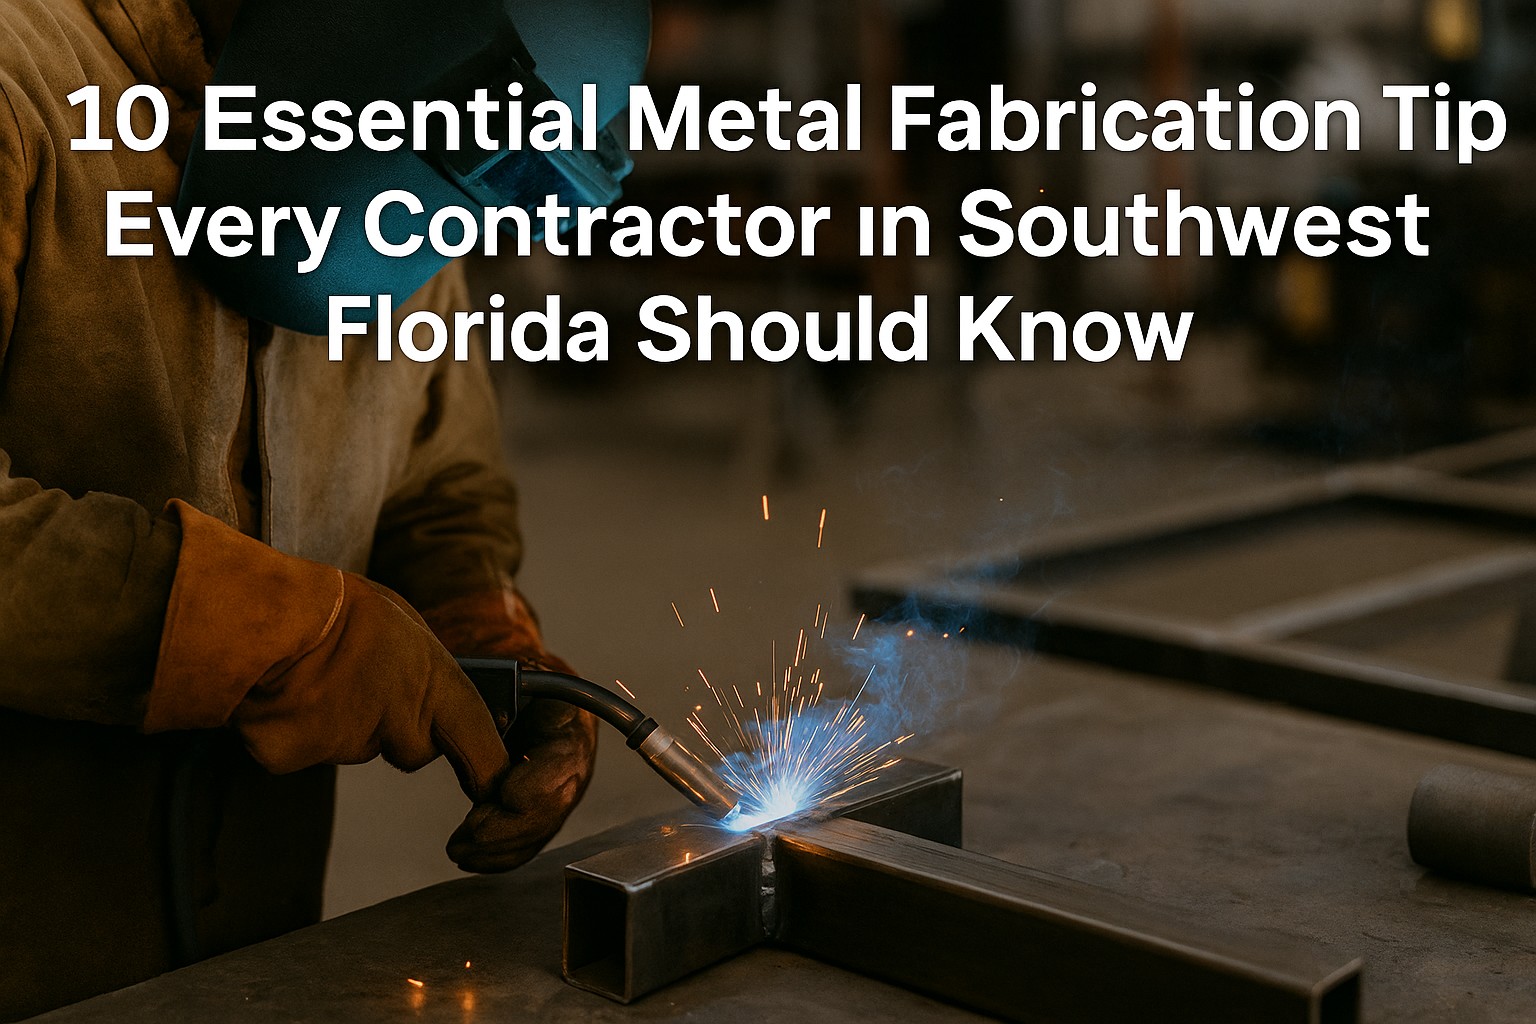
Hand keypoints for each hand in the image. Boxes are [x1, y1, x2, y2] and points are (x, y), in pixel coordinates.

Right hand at [146, 502, 510, 801]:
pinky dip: (295, 730)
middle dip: (396, 728)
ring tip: (320, 675)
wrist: (261, 611)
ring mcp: (345, 744)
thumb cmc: (335, 606)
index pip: (479, 742)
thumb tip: (435, 690)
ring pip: (356, 747)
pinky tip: (285, 694)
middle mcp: (397, 720)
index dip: (489, 769)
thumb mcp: (403, 624)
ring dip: (343, 723)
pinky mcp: (296, 758)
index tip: (493, 786)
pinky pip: (304, 751)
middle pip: (412, 749)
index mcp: (432, 681)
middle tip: (365, 680)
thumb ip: (426, 668)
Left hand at [421, 592, 599, 872]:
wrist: (531, 695)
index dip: (535, 785)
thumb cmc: (518, 684)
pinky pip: (528, 843)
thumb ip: (502, 703)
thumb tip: (492, 726)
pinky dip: (500, 856)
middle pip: (553, 808)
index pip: (564, 764)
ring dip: (499, 848)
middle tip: (470, 832)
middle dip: (510, 827)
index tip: (502, 794)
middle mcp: (574, 765)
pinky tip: (471, 858)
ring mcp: (561, 792)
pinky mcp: (543, 813)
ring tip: (459, 849)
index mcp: (573, 725)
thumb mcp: (514, 682)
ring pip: (540, 832)